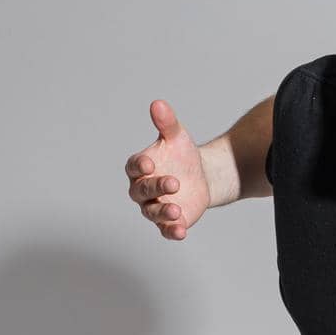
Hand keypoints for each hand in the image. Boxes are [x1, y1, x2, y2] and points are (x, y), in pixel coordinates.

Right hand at [125, 99, 209, 239]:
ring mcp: (154, 207)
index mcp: (139, 167)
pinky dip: (172, 231)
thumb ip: (166, 123)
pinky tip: (181, 231)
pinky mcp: (168, 222)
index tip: (150, 163)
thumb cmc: (182, 154)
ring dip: (163, 212)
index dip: (140, 166)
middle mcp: (142, 189)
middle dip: (156, 187)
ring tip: (176, 210)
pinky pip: (166, 230)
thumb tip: (158, 103)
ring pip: (152, 212)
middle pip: (142, 190)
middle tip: (174, 182)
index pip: (134, 167)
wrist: (201, 176)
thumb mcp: (177, 136)